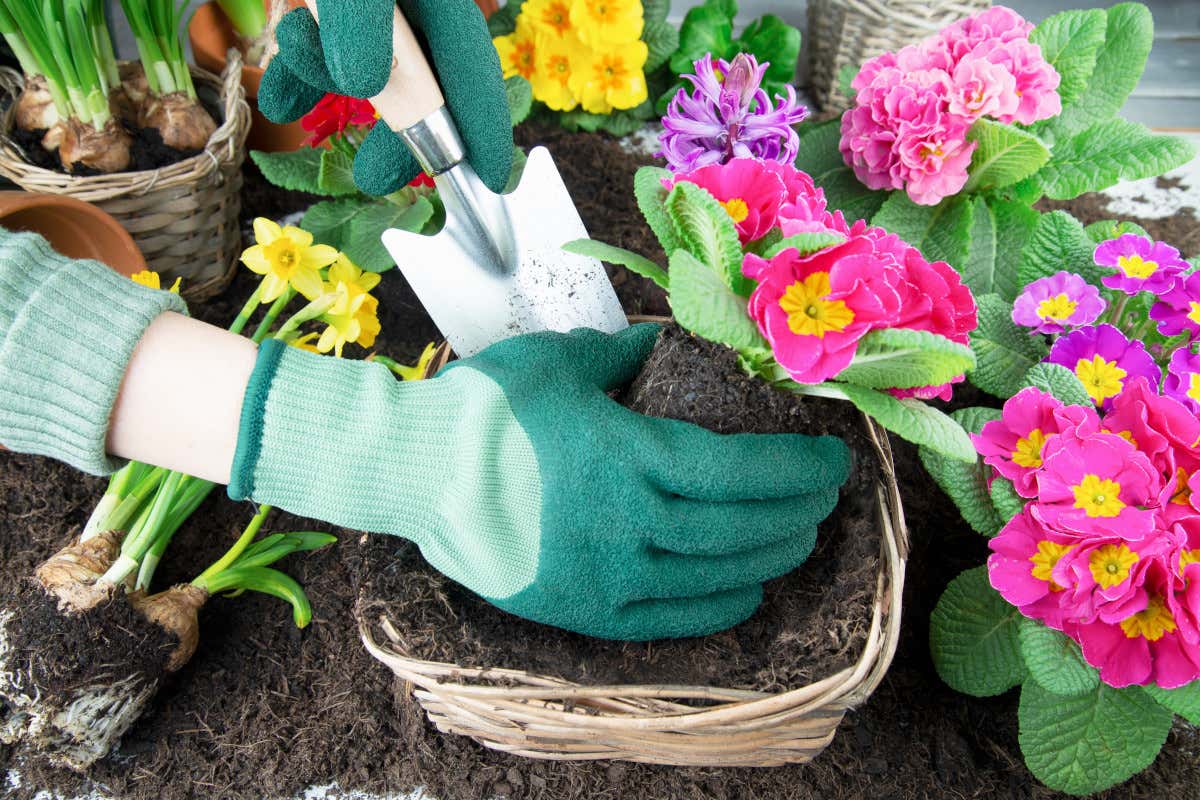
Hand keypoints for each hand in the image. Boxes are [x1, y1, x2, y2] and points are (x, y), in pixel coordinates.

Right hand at [231, 324, 851, 639]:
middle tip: (824, 498)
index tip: (833, 460)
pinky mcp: (585, 609)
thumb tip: (657, 342)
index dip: (796, 469)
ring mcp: (608, 574)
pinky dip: (720, 606)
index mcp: (629, 456)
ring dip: (771, 557)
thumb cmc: (481, 410)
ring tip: (798, 538)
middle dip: (797, 513)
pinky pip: (670, 619)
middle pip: (741, 528)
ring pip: (716, 577)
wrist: (410, 475)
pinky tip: (747, 591)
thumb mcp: (556, 361)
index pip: (740, 470)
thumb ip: (620, 352)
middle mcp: (629, 523)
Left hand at [258, 0, 512, 195]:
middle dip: (398, 122)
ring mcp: (361, 0)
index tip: (491, 177)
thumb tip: (370, 83)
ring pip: (366, 56)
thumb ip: (362, 19)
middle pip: (423, 68)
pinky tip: (284, 97)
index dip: (482, 121)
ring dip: (332, 86)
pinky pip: (326, 37)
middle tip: (379, 175)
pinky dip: (306, 67)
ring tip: (295, 102)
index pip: (470, 61)